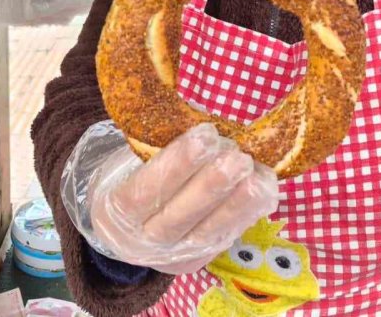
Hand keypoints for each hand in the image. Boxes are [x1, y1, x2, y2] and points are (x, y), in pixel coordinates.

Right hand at [88, 123, 279, 273]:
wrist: (127, 225)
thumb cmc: (131, 177)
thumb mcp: (129, 161)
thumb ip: (157, 147)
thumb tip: (202, 121)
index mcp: (116, 212)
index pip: (145, 190)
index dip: (177, 163)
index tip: (206, 134)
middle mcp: (142, 241)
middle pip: (179, 216)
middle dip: (212, 186)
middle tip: (239, 158)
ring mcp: (172, 255)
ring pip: (206, 233)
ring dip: (237, 204)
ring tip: (258, 177)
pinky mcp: (200, 259)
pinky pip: (225, 238)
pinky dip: (247, 214)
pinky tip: (264, 192)